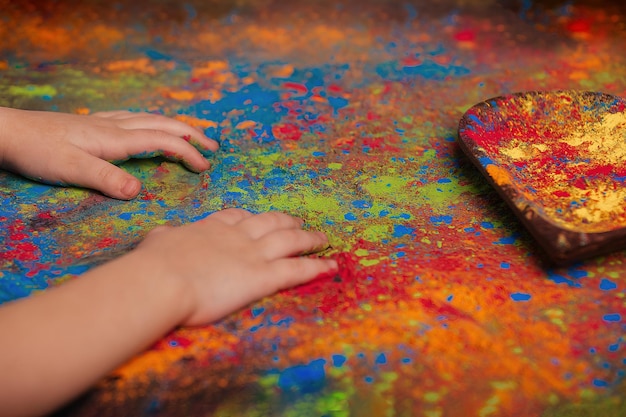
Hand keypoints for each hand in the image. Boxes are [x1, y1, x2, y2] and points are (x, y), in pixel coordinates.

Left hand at [0, 107, 218, 198]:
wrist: (8, 131)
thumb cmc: (37, 151)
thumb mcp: (70, 169)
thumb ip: (105, 179)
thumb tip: (138, 191)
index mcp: (115, 139)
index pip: (162, 141)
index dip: (187, 152)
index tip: (206, 166)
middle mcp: (114, 126)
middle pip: (162, 125)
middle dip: (191, 134)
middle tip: (213, 146)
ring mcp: (103, 122)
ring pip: (149, 118)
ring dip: (174, 126)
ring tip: (190, 133)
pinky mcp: (91, 124)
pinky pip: (131, 117)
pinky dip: (150, 121)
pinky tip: (146, 124)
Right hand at [133, 209, 337, 324]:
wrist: (161, 280)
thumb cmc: (152, 264)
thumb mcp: (156, 242)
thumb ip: (164, 237)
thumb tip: (161, 234)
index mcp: (211, 228)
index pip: (237, 217)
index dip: (252, 217)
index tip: (259, 217)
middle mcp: (237, 236)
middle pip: (270, 223)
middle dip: (286, 221)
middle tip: (299, 222)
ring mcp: (252, 254)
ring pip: (289, 241)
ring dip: (308, 238)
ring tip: (322, 238)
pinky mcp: (262, 276)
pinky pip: (296, 269)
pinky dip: (317, 266)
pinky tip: (331, 265)